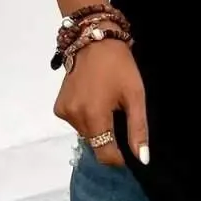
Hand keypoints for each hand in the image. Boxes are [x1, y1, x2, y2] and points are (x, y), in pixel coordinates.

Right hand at [54, 36, 148, 167]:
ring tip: (107, 105)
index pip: (104, 154)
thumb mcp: (135, 96)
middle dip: (110, 139)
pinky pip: (76, 123)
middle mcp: (74, 118)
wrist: (94, 41)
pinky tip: (94, 101)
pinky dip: (86, 118)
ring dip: (98, 128)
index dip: (119, 158)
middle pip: (95, 144)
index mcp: (94, 116)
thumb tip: (142, 159)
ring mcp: (64, 112)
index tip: (129, 151)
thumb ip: (138, 129)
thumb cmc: (120, 67)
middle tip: (121, 117)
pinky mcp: (58, 107)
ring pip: (86, 134)